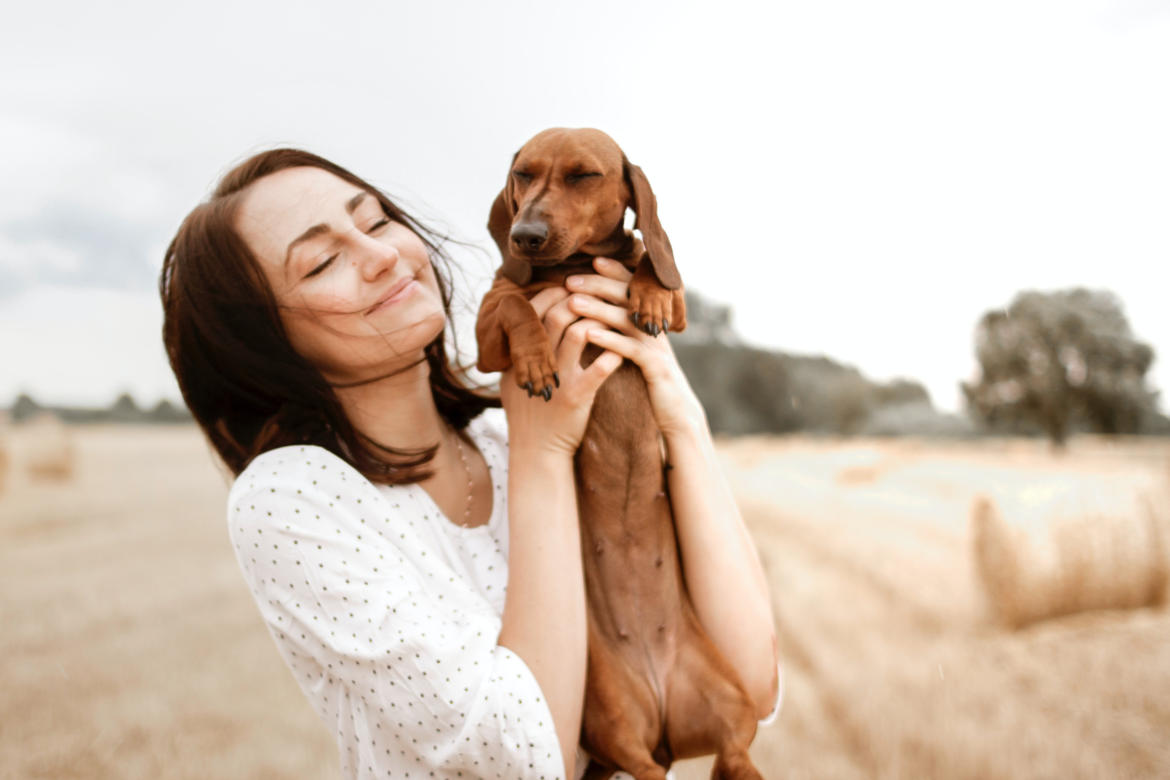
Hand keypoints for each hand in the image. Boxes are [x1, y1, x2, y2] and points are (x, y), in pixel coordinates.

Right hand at [500, 285, 623, 457]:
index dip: (552, 294)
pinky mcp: (576, 397)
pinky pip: (598, 370)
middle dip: (578, 300)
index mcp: (520, 355)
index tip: (570, 287)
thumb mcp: (513, 378)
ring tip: (612, 316)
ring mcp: (557, 379)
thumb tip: (525, 321)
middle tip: (595, 295)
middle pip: (556, 316)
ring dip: (598, 320)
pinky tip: (622, 350)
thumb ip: (519, 351)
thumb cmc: (529, 412)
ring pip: (578, 334)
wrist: (536, 450)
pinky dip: (612, 355)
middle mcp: (536, 363)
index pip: (533, 312)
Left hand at [562, 258, 706, 437]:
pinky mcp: (656, 367)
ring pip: (626, 320)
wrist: (676, 412)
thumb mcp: (638, 349)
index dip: (614, 272)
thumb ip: (626, 329)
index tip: (591, 261)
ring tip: (573, 302)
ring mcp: (657, 346)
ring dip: (598, 309)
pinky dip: (609, 340)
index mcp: (649, 320)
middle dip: (598, 285)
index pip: (633, 288)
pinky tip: (589, 334)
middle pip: (628, 296)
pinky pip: (631, 349)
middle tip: (569, 280)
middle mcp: (655, 327)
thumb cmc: (650, 380)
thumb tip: (599, 310)